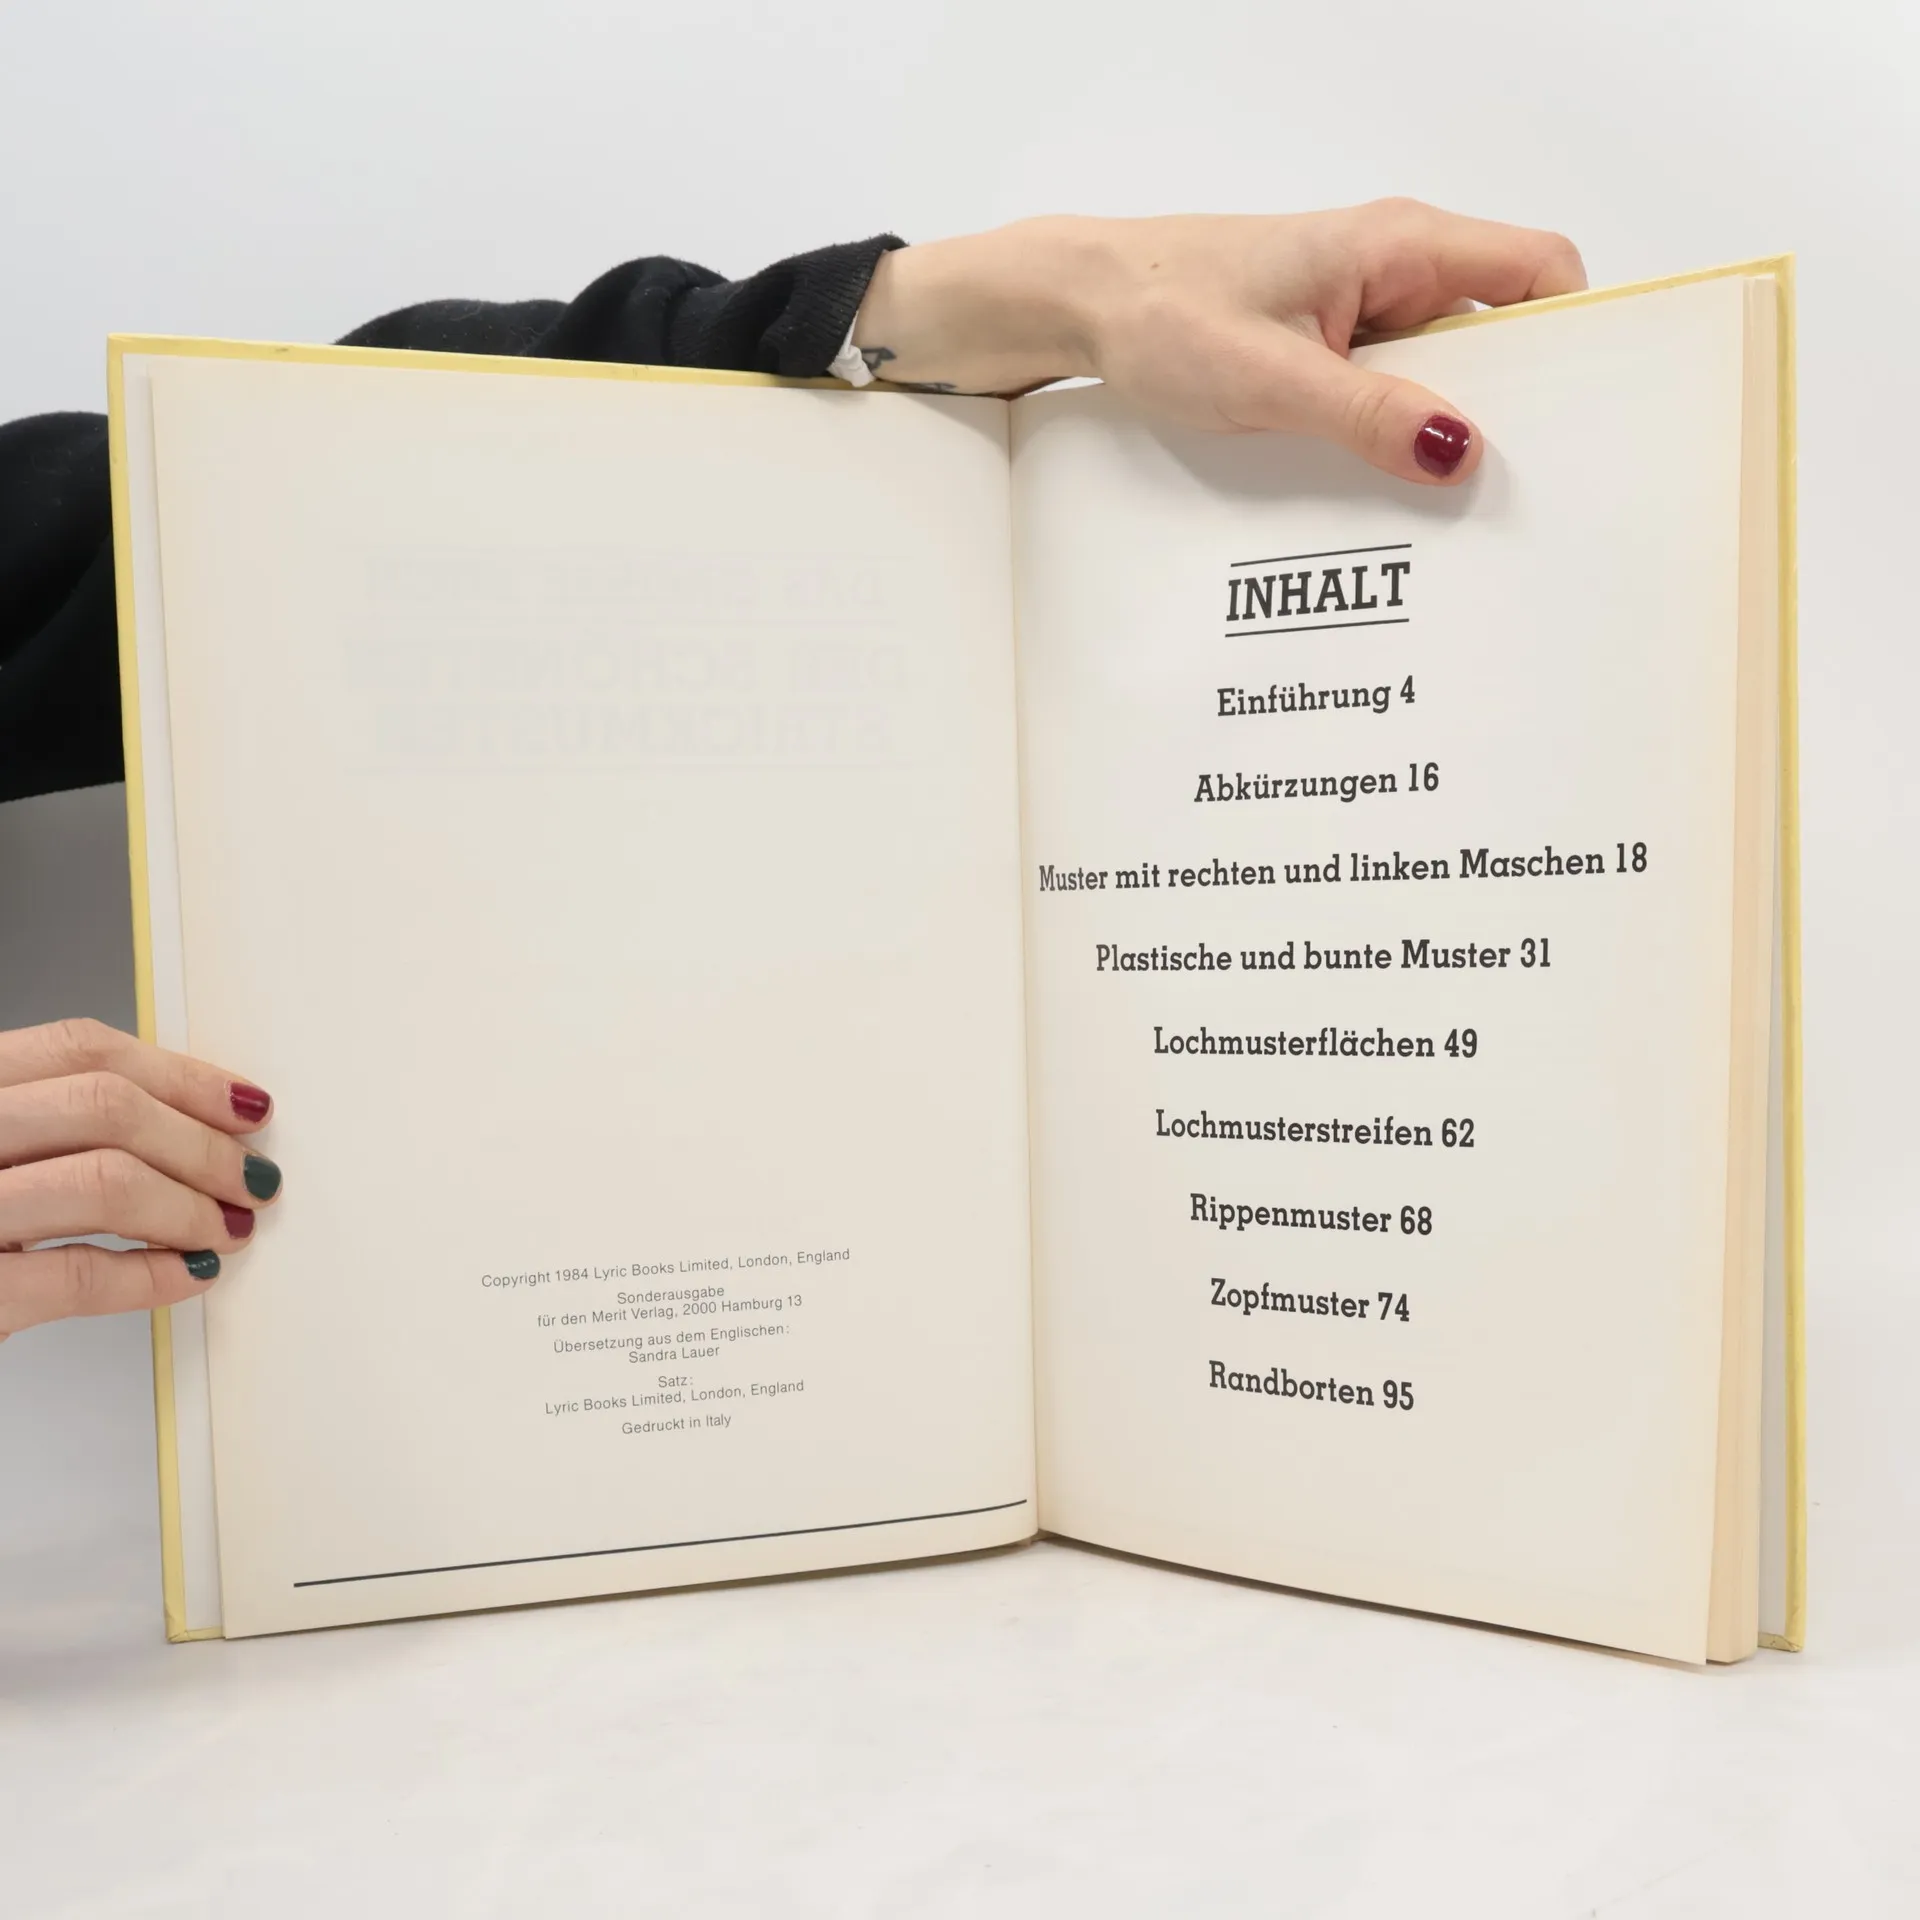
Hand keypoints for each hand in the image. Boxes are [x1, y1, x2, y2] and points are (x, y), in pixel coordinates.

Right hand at [0, 1019, 280, 1341]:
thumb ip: (49, 1126)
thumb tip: (187, 1122)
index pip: (78, 1049)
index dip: (180, 1075)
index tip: (242, 1104)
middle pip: (104, 1106)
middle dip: (201, 1143)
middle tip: (251, 1177)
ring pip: (103, 1179)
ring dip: (189, 1205)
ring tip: (227, 1226)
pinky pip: (75, 1273)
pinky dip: (152, 1276)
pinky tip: (190, 1274)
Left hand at [851, 201, 1586, 484]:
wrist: (1083, 304)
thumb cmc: (1161, 312)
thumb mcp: (1270, 378)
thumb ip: (1368, 415)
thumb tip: (1460, 452)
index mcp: (1399, 245)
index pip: (1538, 270)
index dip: (1576, 334)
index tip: (1581, 413)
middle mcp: (1393, 266)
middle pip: (1501, 329)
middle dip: (1513, 403)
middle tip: (1512, 484)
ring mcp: (1362, 306)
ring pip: (1444, 368)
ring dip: (1443, 427)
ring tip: (1447, 500)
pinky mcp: (1329, 343)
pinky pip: (1391, 387)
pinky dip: (1395, 431)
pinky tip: (1383, 484)